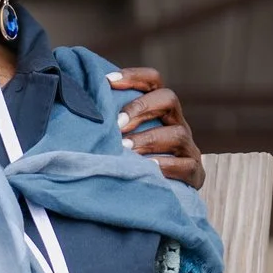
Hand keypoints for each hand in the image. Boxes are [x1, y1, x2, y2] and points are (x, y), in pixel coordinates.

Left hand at [107, 67, 202, 188]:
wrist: (160, 195)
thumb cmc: (135, 159)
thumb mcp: (124, 136)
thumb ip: (110, 123)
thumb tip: (78, 108)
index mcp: (159, 109)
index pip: (153, 81)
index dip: (133, 76)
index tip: (106, 81)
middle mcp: (176, 122)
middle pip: (168, 99)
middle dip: (141, 107)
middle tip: (117, 122)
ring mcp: (187, 147)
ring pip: (178, 134)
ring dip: (148, 139)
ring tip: (125, 148)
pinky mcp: (194, 172)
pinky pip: (185, 165)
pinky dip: (165, 165)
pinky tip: (146, 168)